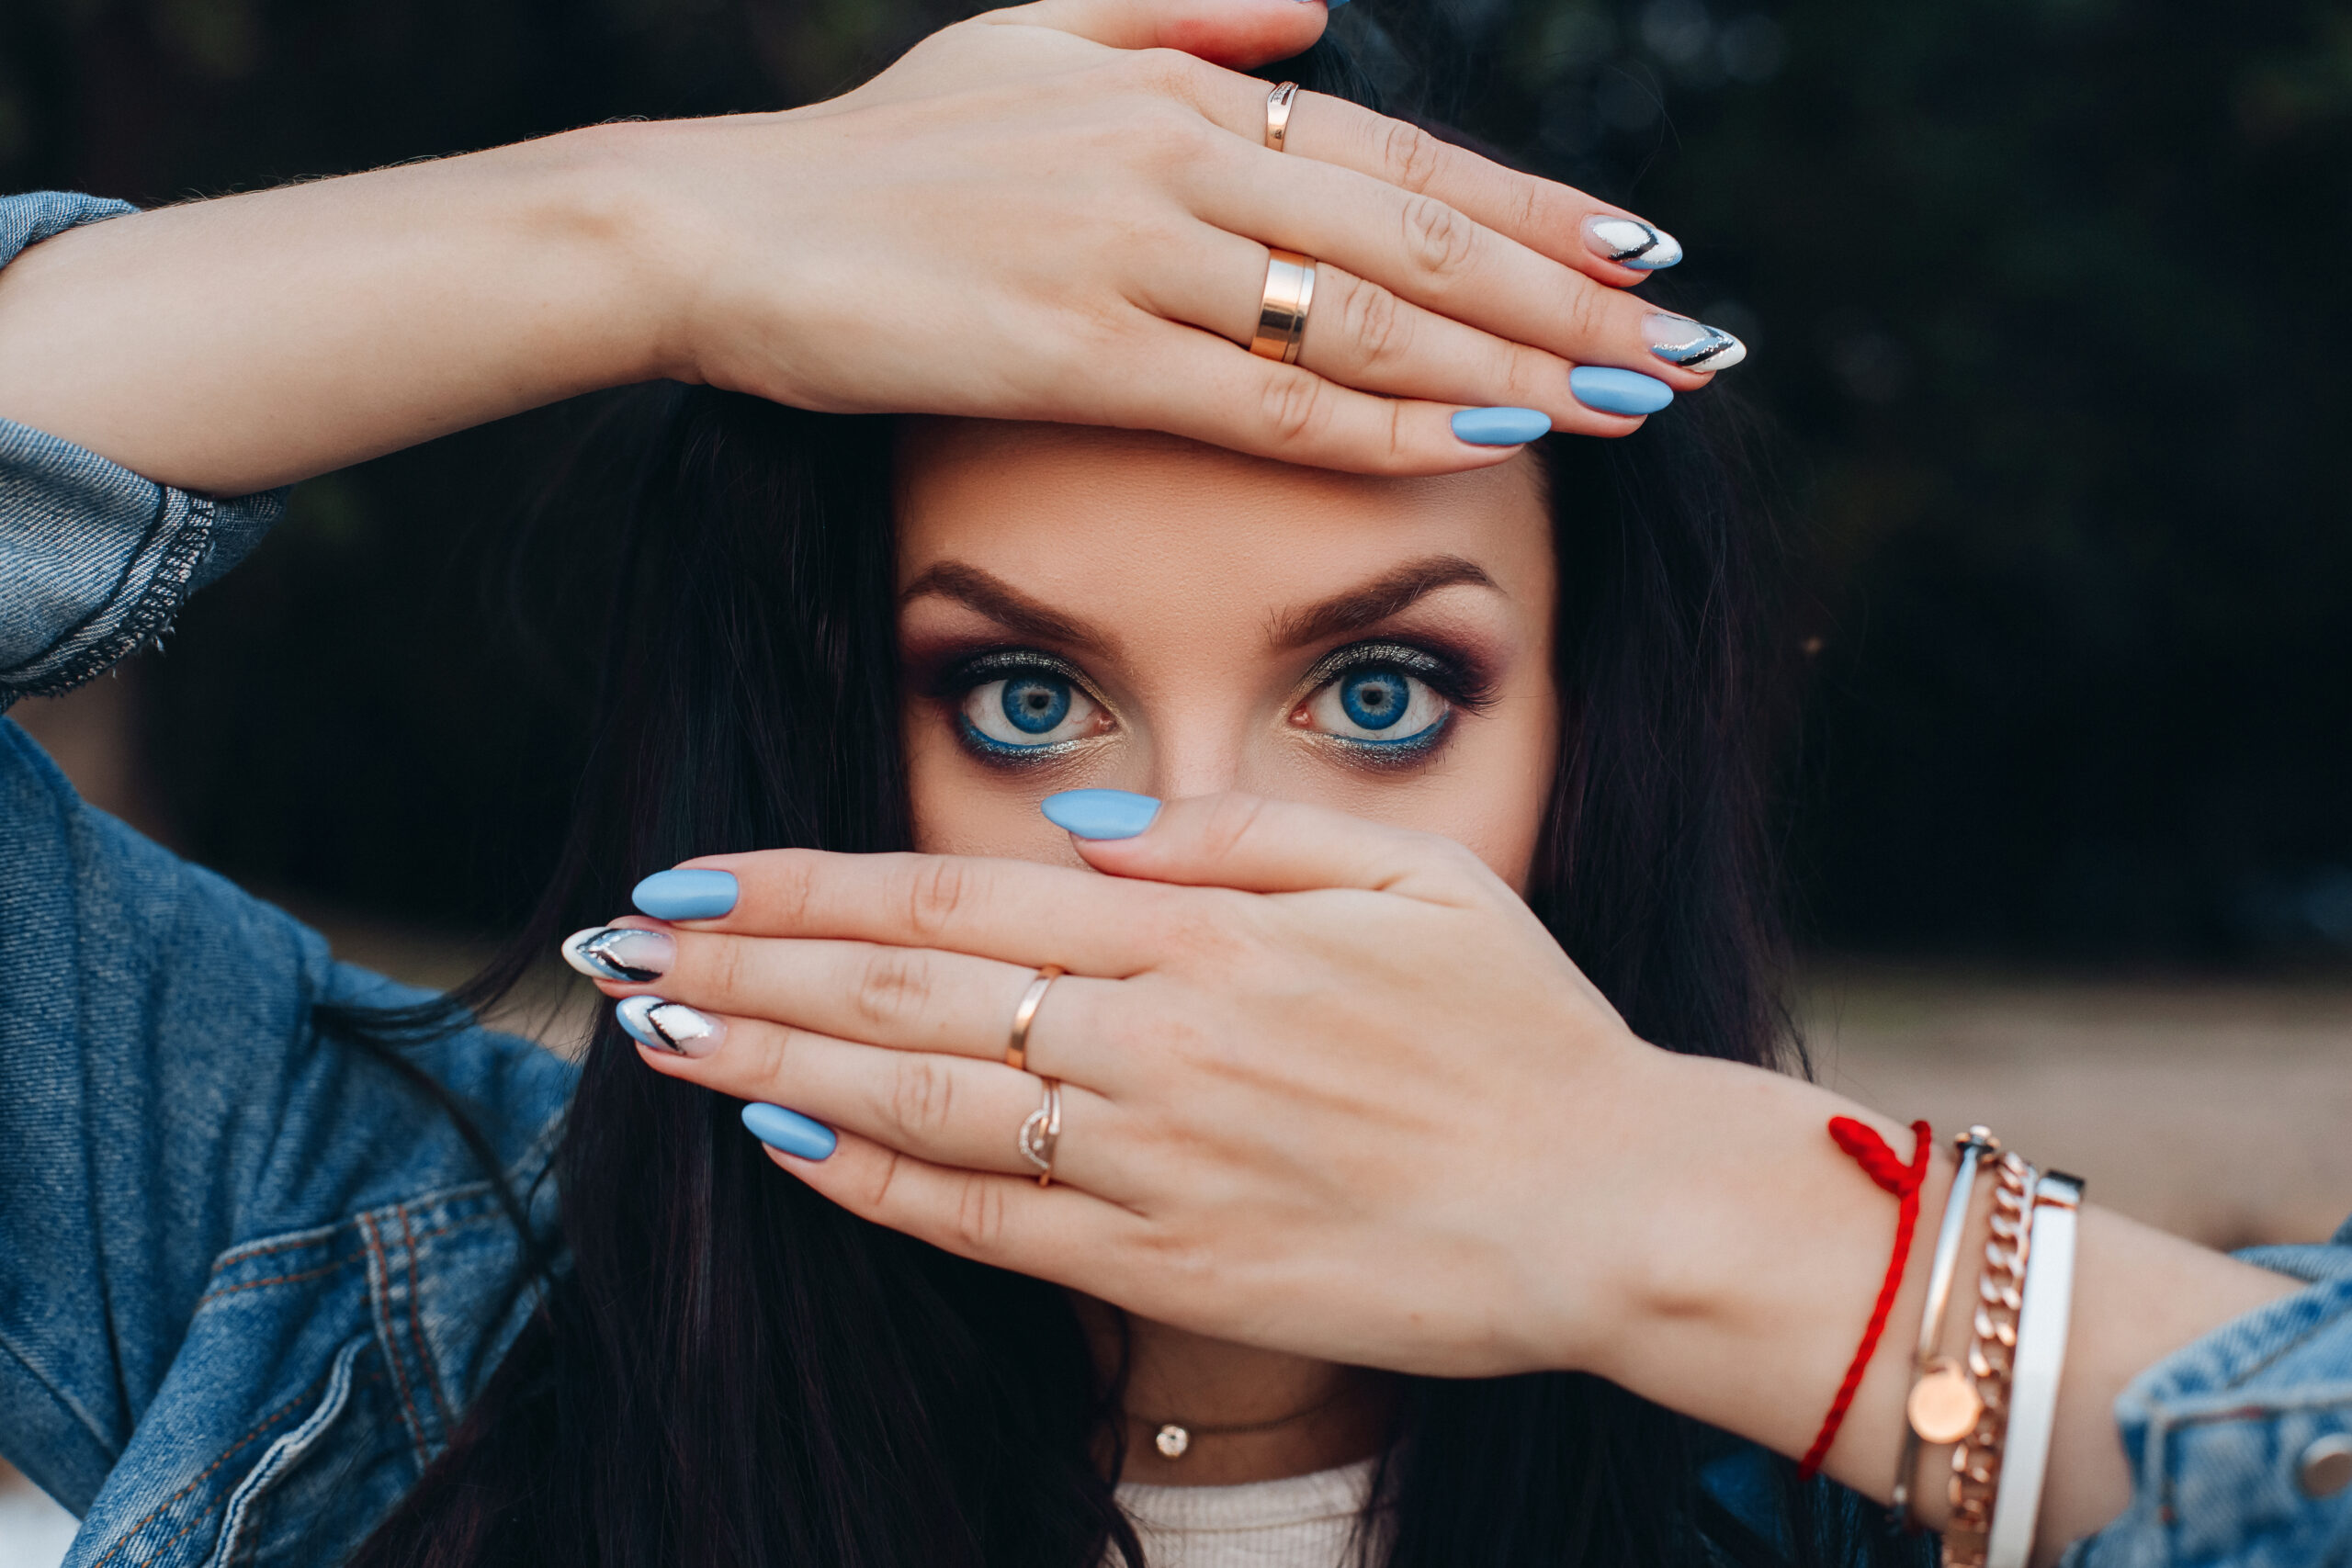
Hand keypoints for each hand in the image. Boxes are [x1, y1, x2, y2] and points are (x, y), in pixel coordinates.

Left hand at [572, 792, 2303, 1556]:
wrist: (1613, 1209)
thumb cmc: (1520, 1031)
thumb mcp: (1408, 876)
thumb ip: (1233, 835)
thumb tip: (1076, 822)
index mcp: (1206, 935)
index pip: (953, 895)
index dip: (806, 887)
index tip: (696, 872)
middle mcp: (1158, 1042)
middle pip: (903, 993)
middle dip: (743, 967)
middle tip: (619, 951)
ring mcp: (1155, 1165)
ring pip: (919, 1105)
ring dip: (771, 1067)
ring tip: (660, 1038)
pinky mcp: (1168, 1275)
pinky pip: (988, 1228)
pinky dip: (877, 1187)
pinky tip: (784, 1151)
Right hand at [624, 0, 1720, 472]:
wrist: (713, 229)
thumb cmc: (876, 154)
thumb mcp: (1032, 37)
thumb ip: (1183, 16)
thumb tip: (1318, 11)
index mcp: (1182, 97)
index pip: (1405, 160)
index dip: (1538, 212)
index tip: (1646, 256)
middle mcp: (1177, 162)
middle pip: (1420, 239)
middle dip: (1571, 298)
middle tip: (1687, 352)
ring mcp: (1128, 256)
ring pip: (1365, 322)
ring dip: (1514, 366)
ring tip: (1629, 408)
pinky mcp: (1071, 354)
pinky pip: (1263, 404)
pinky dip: (1386, 429)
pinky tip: (1484, 449)